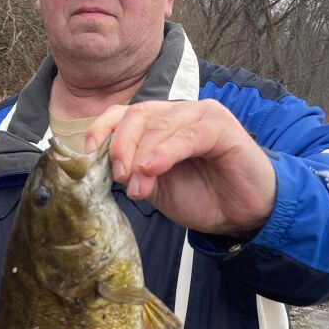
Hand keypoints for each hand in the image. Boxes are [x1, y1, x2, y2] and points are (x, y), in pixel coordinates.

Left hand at [85, 100, 275, 236]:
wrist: (242, 214)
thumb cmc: (203, 198)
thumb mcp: (157, 188)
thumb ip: (133, 175)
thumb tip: (108, 170)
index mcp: (159, 125)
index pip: (122, 114)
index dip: (101, 130)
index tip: (86, 156)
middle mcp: (177, 113)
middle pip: (137, 115)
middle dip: (120, 146)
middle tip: (118, 176)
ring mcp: (200, 115)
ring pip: (159, 124)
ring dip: (141, 157)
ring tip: (138, 186)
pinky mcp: (220, 125)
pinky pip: (187, 134)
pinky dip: (166, 151)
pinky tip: (153, 169)